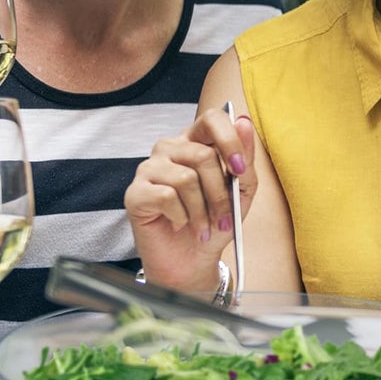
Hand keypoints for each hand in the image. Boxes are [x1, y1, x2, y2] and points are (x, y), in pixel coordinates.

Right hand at [126, 109, 256, 293]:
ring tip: (202, 226)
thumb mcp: (241, 192)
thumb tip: (244, 122)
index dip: (229, 140)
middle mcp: (170, 148)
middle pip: (203, 155)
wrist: (191, 261)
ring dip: (202, 211)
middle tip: (224, 219)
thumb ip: (245, 159)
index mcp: (196, 141)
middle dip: (220, 194)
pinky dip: (181, 217)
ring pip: (186, 178)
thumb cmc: (215, 223)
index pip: (212, 118)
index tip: (240, 169)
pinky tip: (179, 224)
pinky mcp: (135, 192)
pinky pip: (166, 196)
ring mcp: (149, 168)